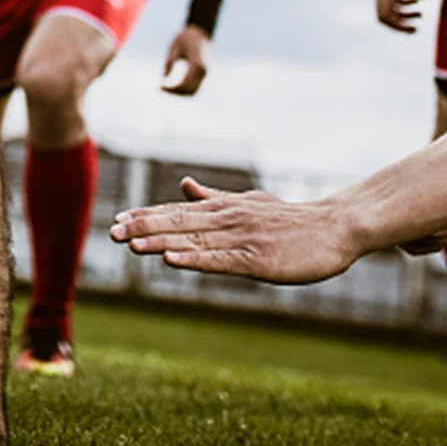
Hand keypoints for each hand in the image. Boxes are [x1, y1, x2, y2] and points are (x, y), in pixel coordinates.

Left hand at [110, 176, 358, 283]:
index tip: (118, 220)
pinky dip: (194, 259)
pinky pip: (219, 260)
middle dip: (144, 228)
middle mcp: (226, 219)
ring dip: (160, 242)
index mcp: (222, 208)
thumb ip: (212, 197)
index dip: (146, 216)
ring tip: (132, 245)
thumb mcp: (246, 201)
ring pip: (193, 240)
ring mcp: (241, 238)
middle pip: (178, 223)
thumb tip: (183, 185)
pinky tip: (171, 259)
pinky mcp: (257, 260)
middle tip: (113, 232)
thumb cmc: (289, 218)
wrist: (333, 227)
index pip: (176, 211)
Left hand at [161, 24, 209, 94]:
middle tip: (162, 88)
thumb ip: (169, 62)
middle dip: (176, 93)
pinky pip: (195, 86)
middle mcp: (203, 71)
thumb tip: (164, 77)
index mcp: (196, 64)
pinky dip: (185, 89)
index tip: (160, 87)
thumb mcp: (174, 48)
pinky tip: (174, 86)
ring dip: (181, 93)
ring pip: (194, 90)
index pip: (185, 84)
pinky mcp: (204, 72)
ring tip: (167, 89)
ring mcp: (205, 73)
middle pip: (190, 91)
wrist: (200, 31)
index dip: (172, 89)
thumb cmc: (185, 37)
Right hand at [374, 0, 429, 31]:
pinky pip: (391, 1)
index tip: (413, 29)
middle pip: (382, 14)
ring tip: (421, 15)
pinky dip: (403, 6)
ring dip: (402, 16)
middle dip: (398, 25)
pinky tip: (417, 1)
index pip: (385, 11)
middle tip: (415, 30)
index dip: (397, 24)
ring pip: (387, 9)